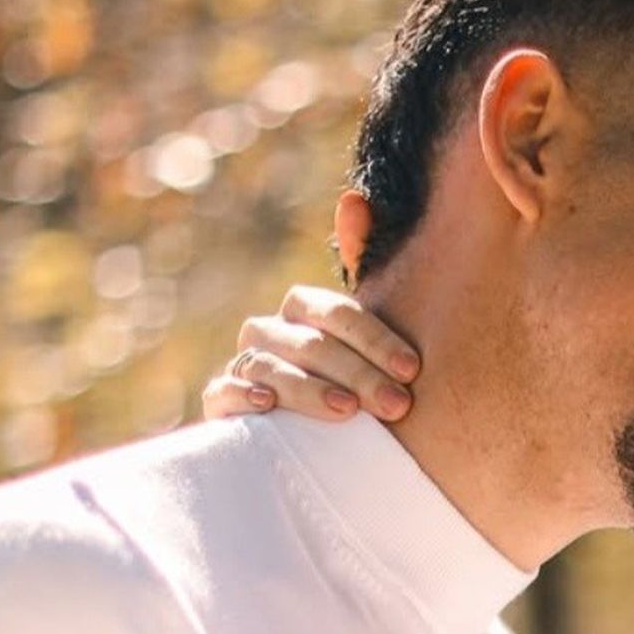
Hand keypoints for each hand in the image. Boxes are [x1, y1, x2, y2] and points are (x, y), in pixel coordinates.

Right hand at [203, 286, 421, 424]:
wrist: (313, 433)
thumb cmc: (351, 378)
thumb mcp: (369, 337)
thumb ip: (365, 266)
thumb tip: (352, 200)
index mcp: (304, 309)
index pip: (337, 313)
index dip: (375, 339)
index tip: (412, 369)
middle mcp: (270, 331)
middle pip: (311, 344)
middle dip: (359, 374)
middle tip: (397, 404)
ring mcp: (244, 364)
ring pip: (269, 368)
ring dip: (310, 389)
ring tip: (348, 410)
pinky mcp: (221, 402)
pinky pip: (222, 391)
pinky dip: (241, 394)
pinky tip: (267, 403)